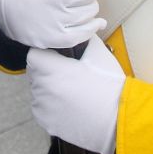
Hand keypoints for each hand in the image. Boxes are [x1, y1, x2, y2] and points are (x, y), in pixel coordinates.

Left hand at [27, 34, 124, 153]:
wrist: (119, 119)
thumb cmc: (109, 85)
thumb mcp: (98, 54)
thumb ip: (84, 38)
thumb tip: (80, 29)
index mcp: (53, 69)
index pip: (33, 55)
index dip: (44, 54)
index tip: (55, 57)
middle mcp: (43, 88)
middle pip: (35, 74)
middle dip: (46, 72)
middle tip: (67, 75)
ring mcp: (44, 107)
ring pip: (37, 92)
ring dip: (48, 90)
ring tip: (71, 93)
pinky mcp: (47, 123)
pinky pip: (41, 109)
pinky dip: (50, 107)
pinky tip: (69, 106)